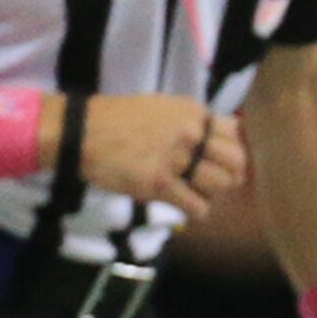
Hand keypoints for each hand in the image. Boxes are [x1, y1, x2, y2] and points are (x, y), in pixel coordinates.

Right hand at [80, 94, 245, 218]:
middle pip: (235, 162)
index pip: (233, 135)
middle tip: (213, 183)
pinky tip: (185, 206)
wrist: (81, 131)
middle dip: (229, 176)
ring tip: (195, 193)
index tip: (218, 162)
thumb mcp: (162, 107)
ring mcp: (175, 159)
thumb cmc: (118, 120)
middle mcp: (190, 133)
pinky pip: (197, 206)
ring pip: (220, 185)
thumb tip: (230, 129)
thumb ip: (193, 120)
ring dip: (212, 193)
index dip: (230, 152)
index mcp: (192, 113)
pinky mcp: (160, 184)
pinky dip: (196, 211)